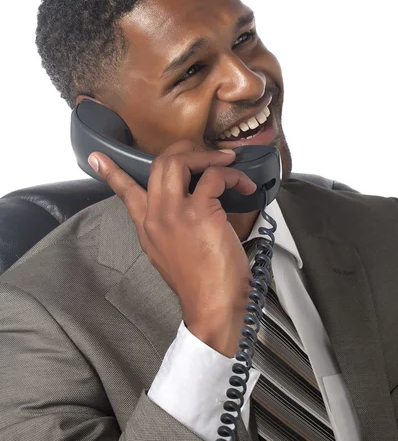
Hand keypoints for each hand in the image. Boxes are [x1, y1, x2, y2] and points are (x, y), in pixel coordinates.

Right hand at [88, 140, 256, 356]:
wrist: (213, 305)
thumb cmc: (199, 282)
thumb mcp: (168, 255)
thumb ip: (166, 228)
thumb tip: (185, 206)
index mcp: (147, 227)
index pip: (124, 193)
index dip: (111, 172)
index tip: (97, 157)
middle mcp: (156, 216)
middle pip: (160, 164)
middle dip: (184, 149)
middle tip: (205, 151)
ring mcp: (176, 213)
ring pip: (180, 162)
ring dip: (207, 155)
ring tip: (227, 161)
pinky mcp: (201, 213)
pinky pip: (215, 176)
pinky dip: (233, 175)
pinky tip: (245, 186)